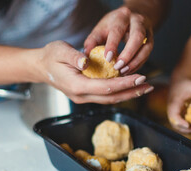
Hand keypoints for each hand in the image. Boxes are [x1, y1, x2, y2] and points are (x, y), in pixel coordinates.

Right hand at [35, 41, 153, 103]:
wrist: (41, 67)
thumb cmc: (50, 56)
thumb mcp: (59, 50)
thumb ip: (73, 56)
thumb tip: (87, 61)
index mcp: (76, 86)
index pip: (105, 88)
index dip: (124, 84)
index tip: (139, 78)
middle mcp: (81, 96)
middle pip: (111, 98)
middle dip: (131, 92)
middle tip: (149, 86)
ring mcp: (84, 98)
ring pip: (110, 100)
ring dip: (128, 95)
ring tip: (145, 88)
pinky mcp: (86, 95)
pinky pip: (106, 96)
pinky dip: (120, 93)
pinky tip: (131, 87)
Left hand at [84, 6, 153, 74]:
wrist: (135, 15)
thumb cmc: (113, 25)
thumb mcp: (102, 28)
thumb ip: (92, 41)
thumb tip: (85, 57)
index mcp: (121, 16)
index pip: (118, 30)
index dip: (112, 45)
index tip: (107, 59)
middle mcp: (137, 21)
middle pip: (137, 37)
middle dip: (128, 54)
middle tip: (118, 68)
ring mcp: (147, 30)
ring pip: (146, 46)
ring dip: (136, 61)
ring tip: (124, 72)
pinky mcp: (151, 40)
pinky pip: (147, 53)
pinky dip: (139, 63)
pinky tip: (130, 71)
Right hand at [167, 77, 190, 133]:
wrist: (179, 83)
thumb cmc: (186, 84)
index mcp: (174, 103)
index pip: (173, 116)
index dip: (179, 122)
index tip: (187, 125)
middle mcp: (172, 110)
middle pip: (175, 124)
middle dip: (185, 129)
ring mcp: (175, 113)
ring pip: (178, 126)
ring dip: (187, 130)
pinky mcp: (178, 115)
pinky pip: (182, 123)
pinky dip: (189, 127)